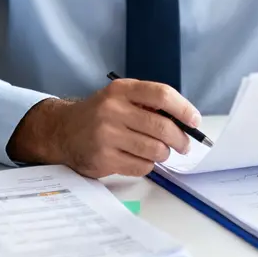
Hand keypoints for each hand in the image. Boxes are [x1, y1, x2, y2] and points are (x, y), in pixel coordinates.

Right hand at [6, 79, 202, 178]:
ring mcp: (106, 136)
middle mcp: (112, 110)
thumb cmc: (100, 114)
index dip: (183, 108)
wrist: (62, 131)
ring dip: (163, 154)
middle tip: (185, 145)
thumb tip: (186, 122)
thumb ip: (148, 104)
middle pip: (162, 126)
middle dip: (180, 139)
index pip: (161, 94)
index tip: (194, 120)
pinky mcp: (103, 159)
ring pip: (155, 150)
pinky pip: (141, 166)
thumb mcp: (119, 98)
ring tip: (159, 151)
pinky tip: (138, 158)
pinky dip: (147, 165)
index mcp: (121, 90)